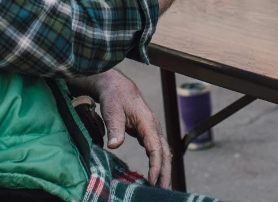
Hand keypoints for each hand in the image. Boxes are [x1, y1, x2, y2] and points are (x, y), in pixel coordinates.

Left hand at [92, 70, 171, 187]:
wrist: (116, 86)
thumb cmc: (115, 97)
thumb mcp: (112, 110)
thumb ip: (115, 128)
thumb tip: (114, 145)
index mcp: (148, 123)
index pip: (155, 148)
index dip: (156, 165)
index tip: (153, 181)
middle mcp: (154, 128)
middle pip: (164, 153)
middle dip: (165, 173)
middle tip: (164, 191)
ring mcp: (152, 131)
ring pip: (163, 153)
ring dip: (164, 170)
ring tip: (163, 188)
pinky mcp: (147, 134)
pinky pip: (156, 151)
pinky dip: (158, 164)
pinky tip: (155, 176)